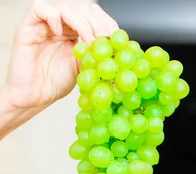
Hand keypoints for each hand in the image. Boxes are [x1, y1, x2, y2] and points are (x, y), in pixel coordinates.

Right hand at [3, 0, 118, 112]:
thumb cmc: (54, 85)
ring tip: (89, 42)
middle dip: (98, 23)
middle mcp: (62, 24)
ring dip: (82, 22)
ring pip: (66, 6)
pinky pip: (40, 8)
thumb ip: (98, 61)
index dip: (107, 24)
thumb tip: (121, 62)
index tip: (117, 41)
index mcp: (75, 32)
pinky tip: (61, 31)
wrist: (33, 97)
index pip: (95, 17)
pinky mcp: (29, 26)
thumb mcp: (84, 71)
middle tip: (105, 41)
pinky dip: (53, 16)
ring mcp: (45, 24)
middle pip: (84, 8)